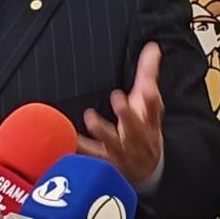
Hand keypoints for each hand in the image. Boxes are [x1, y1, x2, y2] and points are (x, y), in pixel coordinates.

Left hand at [79, 42, 163, 185]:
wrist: (145, 171)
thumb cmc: (144, 129)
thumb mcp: (148, 104)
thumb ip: (148, 75)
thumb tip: (152, 48)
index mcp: (148, 122)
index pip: (153, 109)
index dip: (153, 99)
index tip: (149, 87)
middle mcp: (136, 139)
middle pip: (134, 127)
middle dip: (128, 114)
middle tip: (118, 98)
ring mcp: (120, 153)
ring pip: (112, 143)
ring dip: (102, 130)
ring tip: (91, 116)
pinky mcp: (104, 164)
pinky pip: (89, 157)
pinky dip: (77, 149)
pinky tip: (65, 139)